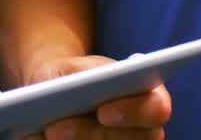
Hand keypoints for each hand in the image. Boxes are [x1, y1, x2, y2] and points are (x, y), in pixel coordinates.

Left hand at [20, 55, 171, 139]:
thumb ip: (78, 76)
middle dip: (89, 135)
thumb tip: (70, 93)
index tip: (102, 112)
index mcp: (148, 97)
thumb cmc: (71, 78)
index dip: (132, 112)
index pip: (156, 109)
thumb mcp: (71, 68)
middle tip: (54, 129)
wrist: (57, 94)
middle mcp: (145, 132)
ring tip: (44, 135)